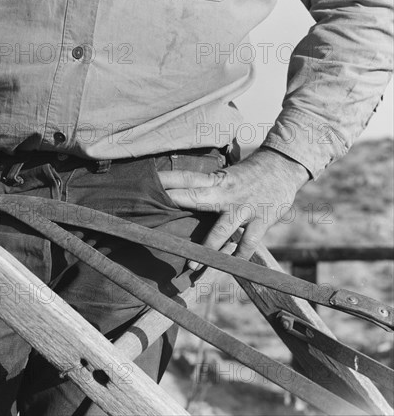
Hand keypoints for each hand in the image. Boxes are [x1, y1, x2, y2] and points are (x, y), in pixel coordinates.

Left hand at [158, 148, 309, 259]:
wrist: (284, 166)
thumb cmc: (248, 174)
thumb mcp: (225, 175)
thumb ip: (206, 188)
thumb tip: (180, 197)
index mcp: (215, 180)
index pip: (187, 178)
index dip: (169, 180)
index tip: (150, 183)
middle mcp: (227, 193)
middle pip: (196, 198)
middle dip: (178, 206)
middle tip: (157, 218)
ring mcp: (245, 207)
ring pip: (222, 230)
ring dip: (207, 249)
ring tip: (192, 268)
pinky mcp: (262, 220)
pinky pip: (248, 243)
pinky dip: (239, 257)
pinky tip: (229, 268)